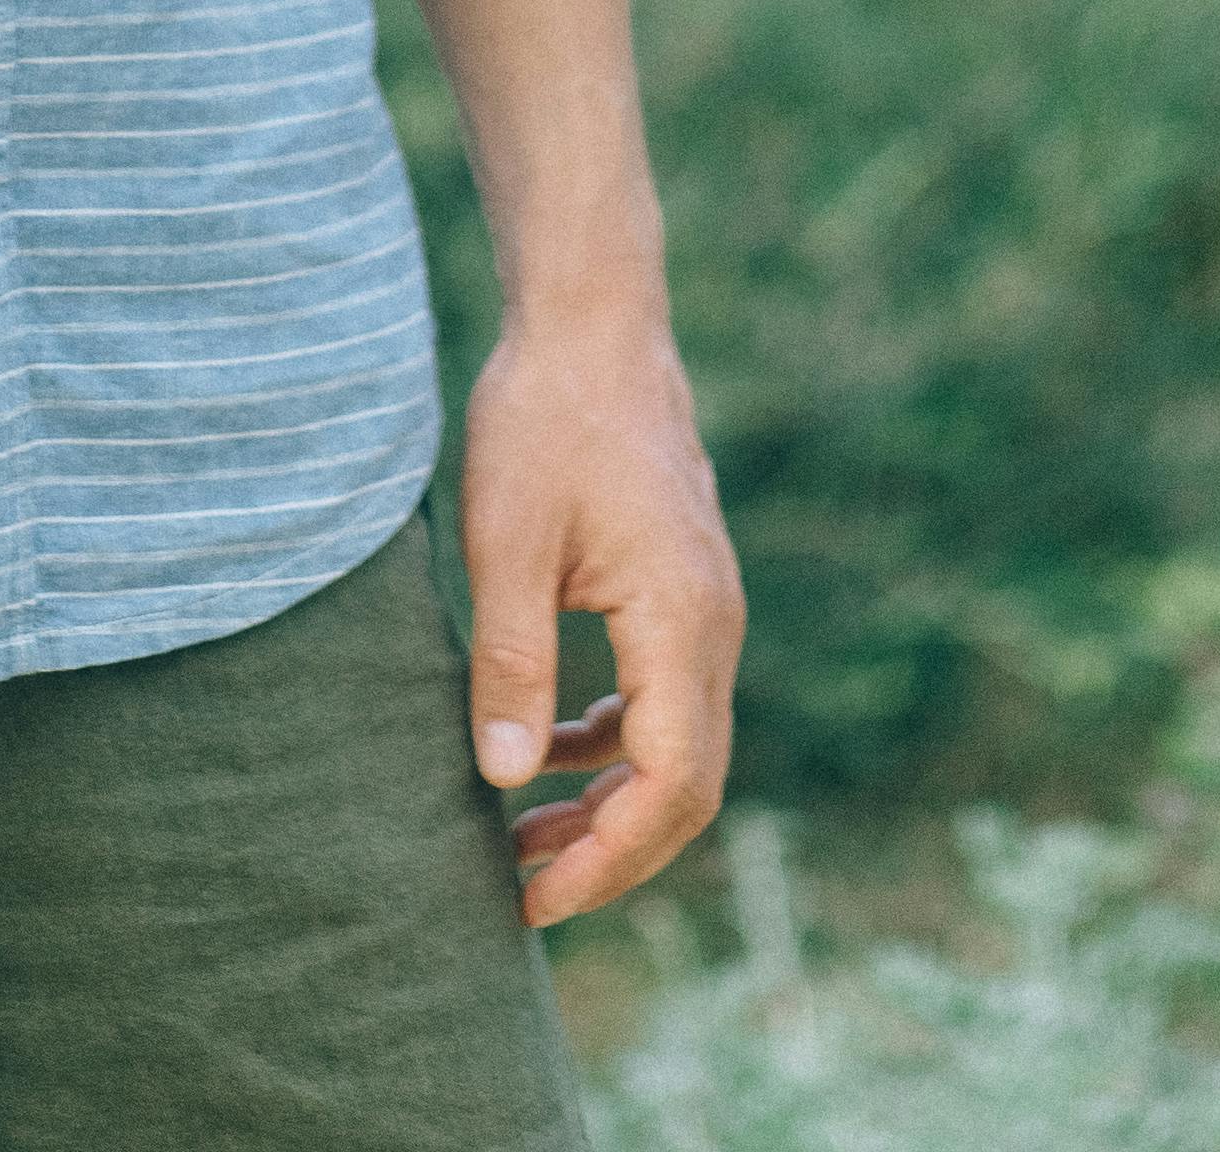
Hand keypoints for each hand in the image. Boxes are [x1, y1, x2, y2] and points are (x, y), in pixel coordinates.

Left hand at [460, 302, 742, 925]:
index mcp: (682, 621)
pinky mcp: (680, 590)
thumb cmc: (543, 418)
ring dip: (610, 801)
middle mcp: (713, 627)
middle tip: (522, 890)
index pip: (669, 785)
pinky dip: (614, 743)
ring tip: (523, 835)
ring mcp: (705, 608)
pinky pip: (664, 699)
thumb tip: (506, 778)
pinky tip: (553, 747)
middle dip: (609, 849)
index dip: (607, 856)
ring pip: (677, 746)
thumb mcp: (507, 538)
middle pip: (685, 784)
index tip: (534, 897)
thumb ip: (511, 660)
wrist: (592, 322)